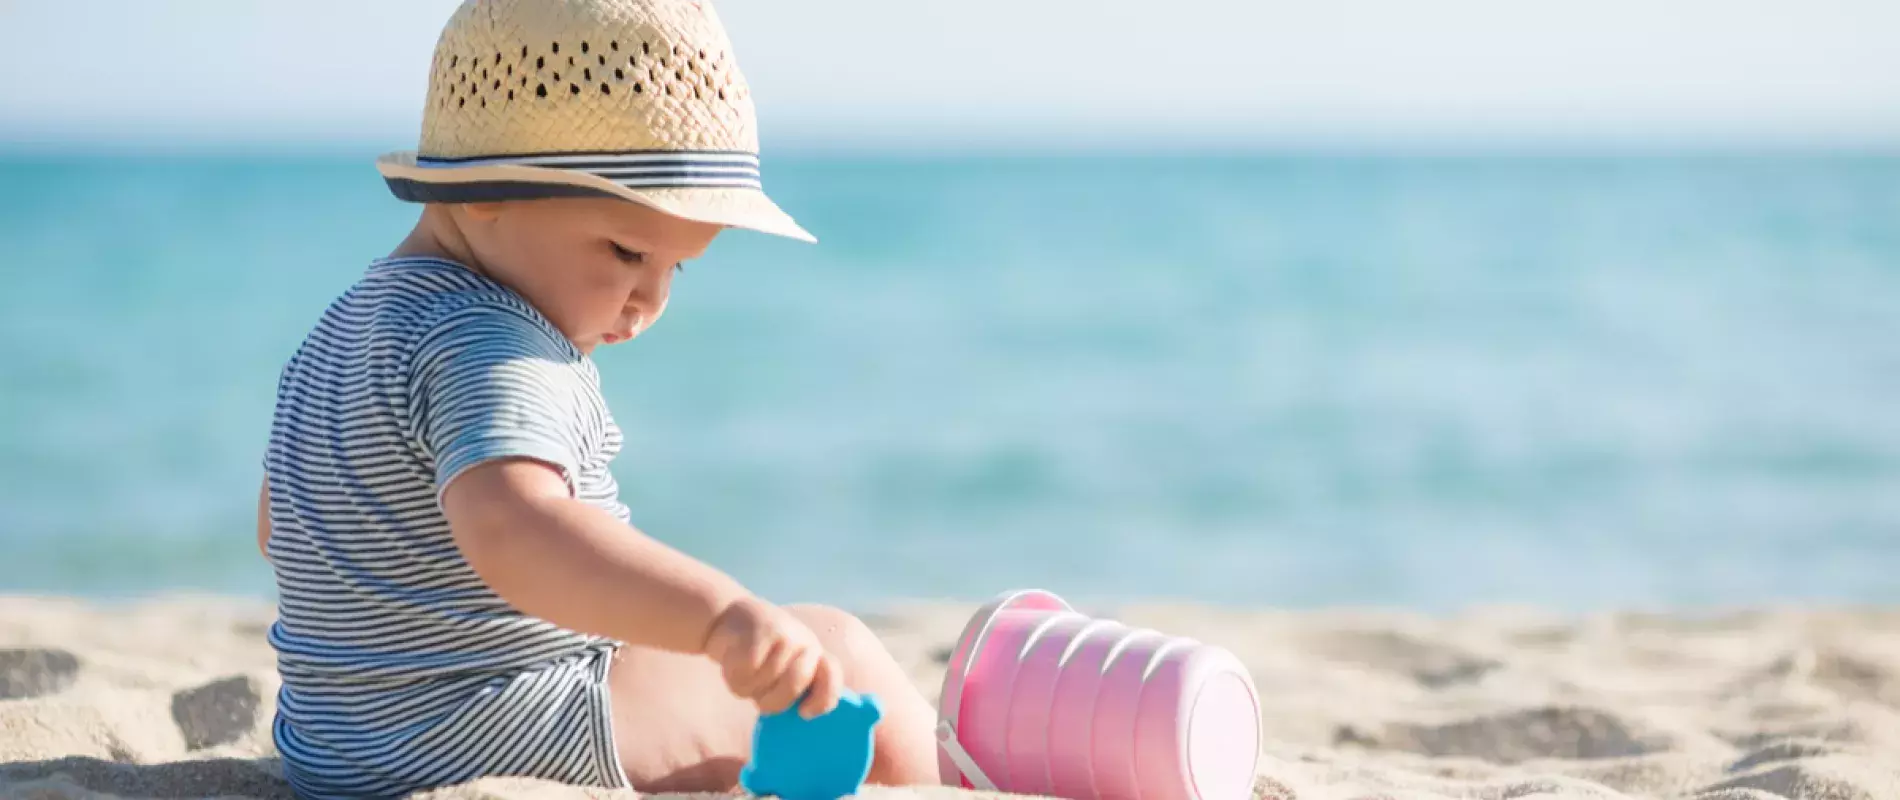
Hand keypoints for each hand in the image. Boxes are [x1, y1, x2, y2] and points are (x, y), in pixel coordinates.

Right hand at [703, 597, 843, 718]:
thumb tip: (798, 714)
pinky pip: (747, 667)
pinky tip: (731, 661)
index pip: (831, 678)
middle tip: (759, 699)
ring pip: (765, 679)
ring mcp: (786, 634)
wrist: (729, 618)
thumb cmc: (759, 656)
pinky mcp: (761, 630)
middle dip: (774, 700)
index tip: (804, 713)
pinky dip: (734, 673)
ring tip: (743, 673)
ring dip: (747, 686)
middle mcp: (806, 643)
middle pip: (795, 683)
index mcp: (815, 657)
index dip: (822, 699)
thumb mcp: (783, 669)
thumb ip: (794, 687)